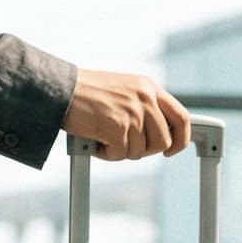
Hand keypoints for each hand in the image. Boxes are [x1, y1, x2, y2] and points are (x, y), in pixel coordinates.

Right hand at [62, 70, 190, 161]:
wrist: (60, 89)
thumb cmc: (85, 93)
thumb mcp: (123, 90)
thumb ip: (143, 107)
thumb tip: (159, 135)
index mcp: (149, 88)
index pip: (181, 117)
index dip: (180, 139)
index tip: (171, 150)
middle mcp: (145, 99)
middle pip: (163, 141)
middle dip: (145, 150)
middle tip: (124, 146)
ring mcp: (133, 113)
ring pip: (139, 151)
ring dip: (120, 151)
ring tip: (103, 136)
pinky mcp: (118, 127)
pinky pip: (119, 154)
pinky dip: (105, 153)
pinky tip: (94, 140)